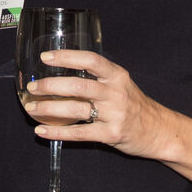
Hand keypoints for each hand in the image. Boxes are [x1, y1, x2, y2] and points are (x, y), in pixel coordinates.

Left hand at [23, 48, 179, 162]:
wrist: (160, 131)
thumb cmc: (135, 106)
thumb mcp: (121, 85)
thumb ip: (98, 79)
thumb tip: (61, 73)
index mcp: (117, 76)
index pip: (90, 60)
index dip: (67, 57)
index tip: (46, 57)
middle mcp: (116, 92)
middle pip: (78, 86)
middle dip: (51, 86)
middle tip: (32, 87)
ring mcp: (114, 114)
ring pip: (76, 109)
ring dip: (49, 109)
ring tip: (32, 108)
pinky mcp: (111, 134)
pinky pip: (80, 133)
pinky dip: (58, 133)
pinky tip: (42, 131)